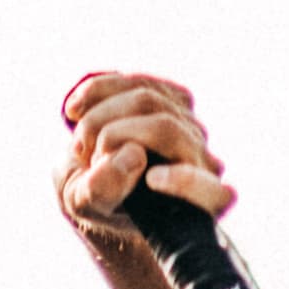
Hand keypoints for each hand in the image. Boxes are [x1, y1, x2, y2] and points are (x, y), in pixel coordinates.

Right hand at [59, 69, 234, 243]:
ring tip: (79, 145)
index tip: (153, 180)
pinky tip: (74, 111)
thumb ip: (103, 190)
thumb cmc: (97, 204)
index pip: (214, 193)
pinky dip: (97, 91)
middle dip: (112, 135)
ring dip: (99, 116)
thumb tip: (133, 153)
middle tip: (83, 156)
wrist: (90, 179)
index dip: (187, 181)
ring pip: (146, 97)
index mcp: (196, 204)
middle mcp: (203, 161)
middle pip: (165, 128)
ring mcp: (189, 124)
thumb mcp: (86, 207)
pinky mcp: (169, 96)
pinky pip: (133, 81)